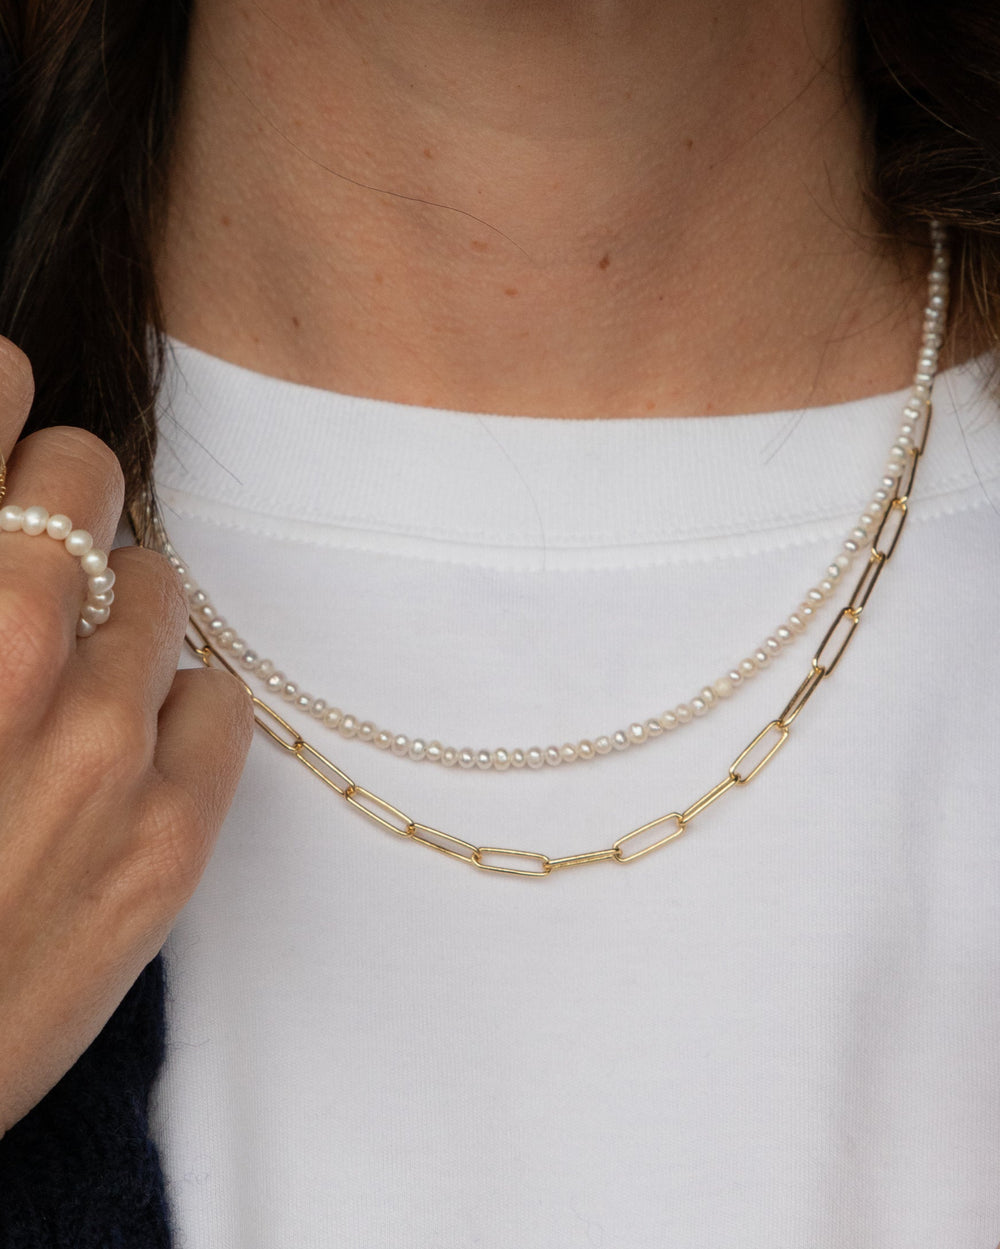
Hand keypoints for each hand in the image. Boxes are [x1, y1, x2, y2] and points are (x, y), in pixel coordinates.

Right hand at [0, 336, 253, 1135]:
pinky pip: (218, 695)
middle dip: (61, 497)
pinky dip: (177, 703)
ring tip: (67, 681)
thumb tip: (7, 512)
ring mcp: (96, 751)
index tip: (8, 424)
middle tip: (38, 554)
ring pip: (161, 586)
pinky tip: (123, 747)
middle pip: (86, 474)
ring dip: (120, 612)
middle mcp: (4, 651)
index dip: (2, 403)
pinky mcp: (168, 842)